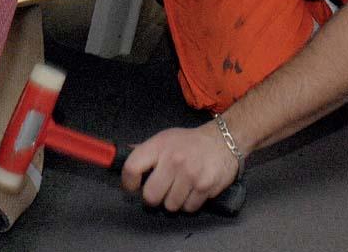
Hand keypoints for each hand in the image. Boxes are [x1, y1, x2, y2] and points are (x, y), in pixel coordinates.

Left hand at [120, 123, 238, 212]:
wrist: (224, 140)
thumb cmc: (191, 142)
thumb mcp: (166, 138)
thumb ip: (145, 150)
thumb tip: (123, 155)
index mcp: (159, 145)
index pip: (132, 168)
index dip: (129, 183)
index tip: (134, 187)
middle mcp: (173, 160)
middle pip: (150, 196)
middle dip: (154, 198)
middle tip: (162, 191)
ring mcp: (190, 174)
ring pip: (170, 206)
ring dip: (174, 201)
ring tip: (182, 188)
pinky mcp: (205, 186)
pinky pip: (189, 208)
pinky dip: (190, 203)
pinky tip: (194, 190)